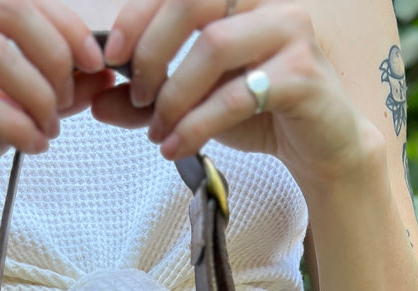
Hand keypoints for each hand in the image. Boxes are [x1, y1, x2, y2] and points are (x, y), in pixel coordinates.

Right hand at [0, 0, 114, 247]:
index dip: (64, 24)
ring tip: (49, 128)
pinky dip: (20, 127)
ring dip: (39, 95)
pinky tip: (34, 145)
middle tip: (67, 101)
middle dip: (54, 56)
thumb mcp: (8, 109)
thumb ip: (49, 87)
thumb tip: (103, 72)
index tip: (94, 61)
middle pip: (9, 13)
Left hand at [93, 0, 381, 194]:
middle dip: (153, 50)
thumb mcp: (194, 104)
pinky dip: (198, 124)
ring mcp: (290, 31)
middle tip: (136, 95)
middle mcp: (267, 0)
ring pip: (214, 46)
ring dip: (174, 93)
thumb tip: (95, 103)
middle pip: (194, 1)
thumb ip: (146, 101)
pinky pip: (237, 94)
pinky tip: (177, 147)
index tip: (110, 56)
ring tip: (158, 131)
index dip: (138, 15)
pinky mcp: (303, 74)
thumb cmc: (259, 113)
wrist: (322, 148)